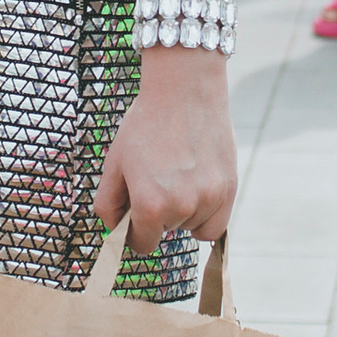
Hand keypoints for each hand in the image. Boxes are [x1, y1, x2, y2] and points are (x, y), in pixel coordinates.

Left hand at [94, 49, 237, 252]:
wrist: (185, 91)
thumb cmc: (145, 125)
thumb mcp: (114, 164)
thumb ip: (107, 204)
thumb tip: (114, 232)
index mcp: (149, 205)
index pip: (141, 245)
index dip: (133, 231)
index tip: (134, 215)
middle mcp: (182, 207)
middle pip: (166, 233)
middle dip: (157, 214)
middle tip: (156, 178)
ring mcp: (209, 199)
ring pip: (191, 227)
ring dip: (183, 213)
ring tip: (177, 175)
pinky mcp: (229, 189)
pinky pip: (216, 225)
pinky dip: (205, 215)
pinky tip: (196, 190)